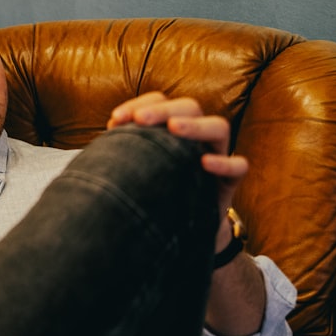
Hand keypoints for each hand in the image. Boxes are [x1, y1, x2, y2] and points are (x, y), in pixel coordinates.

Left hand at [107, 92, 248, 250]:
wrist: (175, 233)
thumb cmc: (149, 195)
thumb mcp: (134, 174)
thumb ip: (123, 156)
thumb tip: (96, 147)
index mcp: (170, 129)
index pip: (160, 101)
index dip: (138, 104)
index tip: (113, 121)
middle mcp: (195, 137)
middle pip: (189, 106)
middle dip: (163, 109)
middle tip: (140, 119)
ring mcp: (216, 155)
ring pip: (218, 127)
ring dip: (195, 125)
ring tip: (173, 128)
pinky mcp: (228, 182)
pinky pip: (239, 166)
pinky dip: (225, 162)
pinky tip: (205, 163)